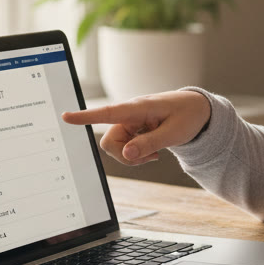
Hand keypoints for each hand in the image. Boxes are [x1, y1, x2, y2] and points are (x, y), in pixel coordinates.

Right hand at [61, 91, 211, 165]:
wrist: (197, 110)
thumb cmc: (187, 116)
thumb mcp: (174, 133)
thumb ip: (150, 143)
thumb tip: (126, 154)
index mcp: (138, 108)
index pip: (108, 112)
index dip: (86, 116)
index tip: (66, 116)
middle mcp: (129, 114)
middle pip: (109, 141)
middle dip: (125, 155)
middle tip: (151, 156)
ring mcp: (129, 123)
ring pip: (115, 148)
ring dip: (132, 157)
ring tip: (155, 153)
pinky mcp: (131, 130)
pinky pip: (123, 149)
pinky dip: (136, 155)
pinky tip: (152, 151)